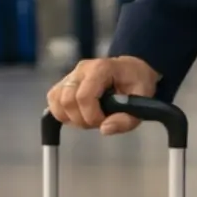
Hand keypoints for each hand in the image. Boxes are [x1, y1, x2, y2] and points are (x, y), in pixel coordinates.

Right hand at [46, 56, 163, 134]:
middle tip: (99, 121)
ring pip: (57, 101)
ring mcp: (70, 75)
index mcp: (101, 68)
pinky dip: (63, 114)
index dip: (91, 116)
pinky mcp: (63, 83)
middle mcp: (82, 69)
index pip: (84, 96)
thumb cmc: (137, 82)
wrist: (131, 70)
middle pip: (67, 100)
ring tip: (90, 117)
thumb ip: (127, 118)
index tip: (104, 122)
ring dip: (72, 118)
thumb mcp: (143, 99)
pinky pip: (53, 101)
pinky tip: (79, 115)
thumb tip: (105, 129)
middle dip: (82, 119)